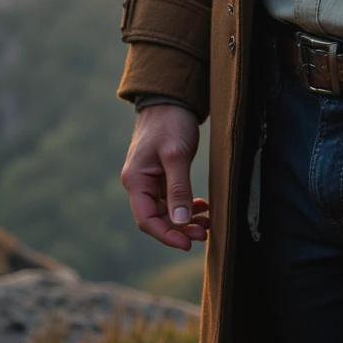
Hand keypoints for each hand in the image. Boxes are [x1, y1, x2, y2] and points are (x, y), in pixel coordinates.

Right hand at [120, 104, 208, 250]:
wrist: (171, 99)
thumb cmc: (170, 123)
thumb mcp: (176, 155)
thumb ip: (178, 188)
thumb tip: (179, 222)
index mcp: (136, 181)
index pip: (147, 220)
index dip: (167, 236)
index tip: (188, 243)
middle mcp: (140, 184)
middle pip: (157, 219)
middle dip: (180, 229)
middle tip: (204, 233)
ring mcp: (151, 180)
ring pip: (167, 211)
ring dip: (185, 220)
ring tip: (206, 223)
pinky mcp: (162, 175)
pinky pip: (172, 199)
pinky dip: (186, 206)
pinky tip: (202, 207)